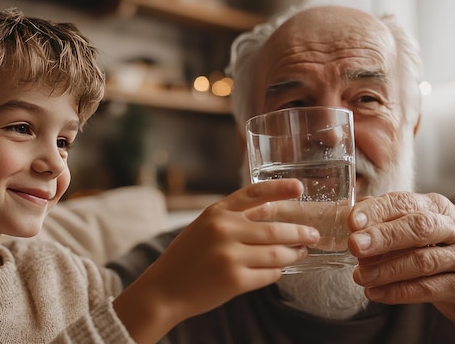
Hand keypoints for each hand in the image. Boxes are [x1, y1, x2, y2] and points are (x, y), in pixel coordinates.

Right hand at [113, 178, 319, 343]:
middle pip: (276, 230)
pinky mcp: (235, 280)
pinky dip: (277, 273)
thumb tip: (271, 212)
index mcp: (215, 212)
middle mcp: (223, 230)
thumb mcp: (203, 227)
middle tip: (313, 235)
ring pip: (277, 254)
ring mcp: (230, 256)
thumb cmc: (186, 256)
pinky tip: (276, 270)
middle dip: (300, 233)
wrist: (165, 288)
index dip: (279, 189)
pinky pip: (269, 275)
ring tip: (300, 252)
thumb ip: (232, 218)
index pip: (254, 194)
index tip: (300, 188)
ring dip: (293, 254)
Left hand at [348, 192, 454, 320]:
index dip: (377, 211)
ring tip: (360, 276)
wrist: (454, 277)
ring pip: (424, 261)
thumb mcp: (405, 227)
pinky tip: (376, 293)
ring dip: (387, 270)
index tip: (352, 222)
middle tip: (355, 246)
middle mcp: (451, 227)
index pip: (403, 202)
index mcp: (434, 207)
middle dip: (383, 237)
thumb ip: (380, 220)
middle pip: (419, 227)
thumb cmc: (424, 246)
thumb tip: (352, 218)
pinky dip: (399, 291)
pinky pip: (430, 288)